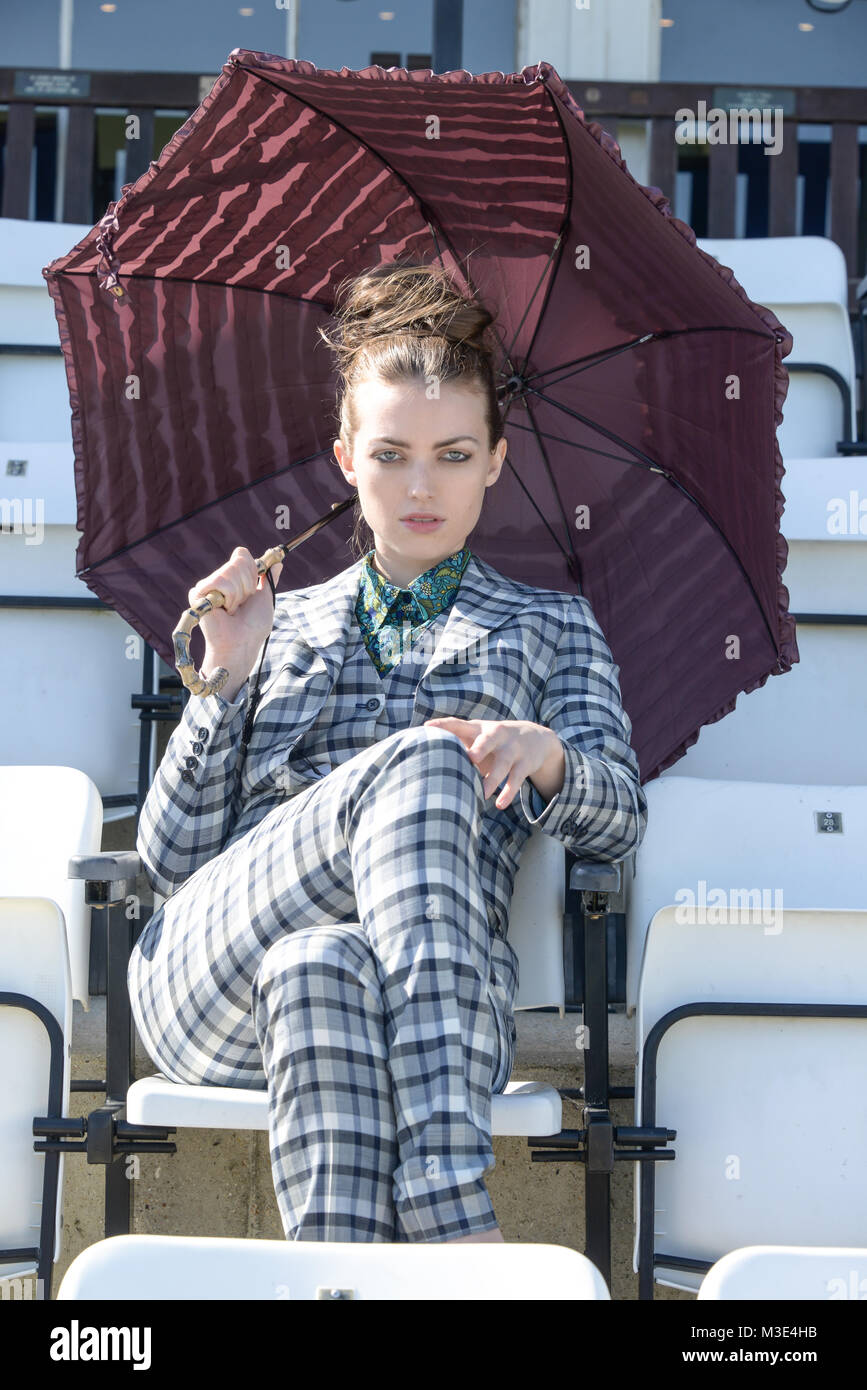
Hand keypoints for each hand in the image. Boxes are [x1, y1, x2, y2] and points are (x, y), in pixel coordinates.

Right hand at [189, 546, 282, 670]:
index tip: (253, 591)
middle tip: (242, 604)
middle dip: (247, 584)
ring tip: (233, 610)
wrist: (242, 643)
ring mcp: (207, 586)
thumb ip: (268, 579)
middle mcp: (218, 579)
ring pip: (230, 571)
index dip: (252, 571)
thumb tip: (278, 562)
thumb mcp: (265, 597)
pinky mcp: (197, 593)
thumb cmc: (253, 626)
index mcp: (233, 579)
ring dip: (239, 594)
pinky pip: (220, 582)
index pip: (242, 555)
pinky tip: (225, 611)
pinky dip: (229, 597)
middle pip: (237, 561)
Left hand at [424, 716, 564, 809]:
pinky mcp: (524, 763)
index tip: (428, 727)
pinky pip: (516, 779)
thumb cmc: (493, 742)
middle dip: (479, 748)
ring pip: (503, 764)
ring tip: (483, 794)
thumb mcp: (477, 737)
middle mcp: (496, 735)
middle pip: (487, 740)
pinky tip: (500, 804)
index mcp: (478, 728)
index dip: (444, 725)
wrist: (536, 737)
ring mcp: (512, 749)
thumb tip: (423, 760)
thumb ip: (456, 745)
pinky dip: (508, 792)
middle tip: (470, 758)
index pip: (459, 724)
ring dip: (492, 779)